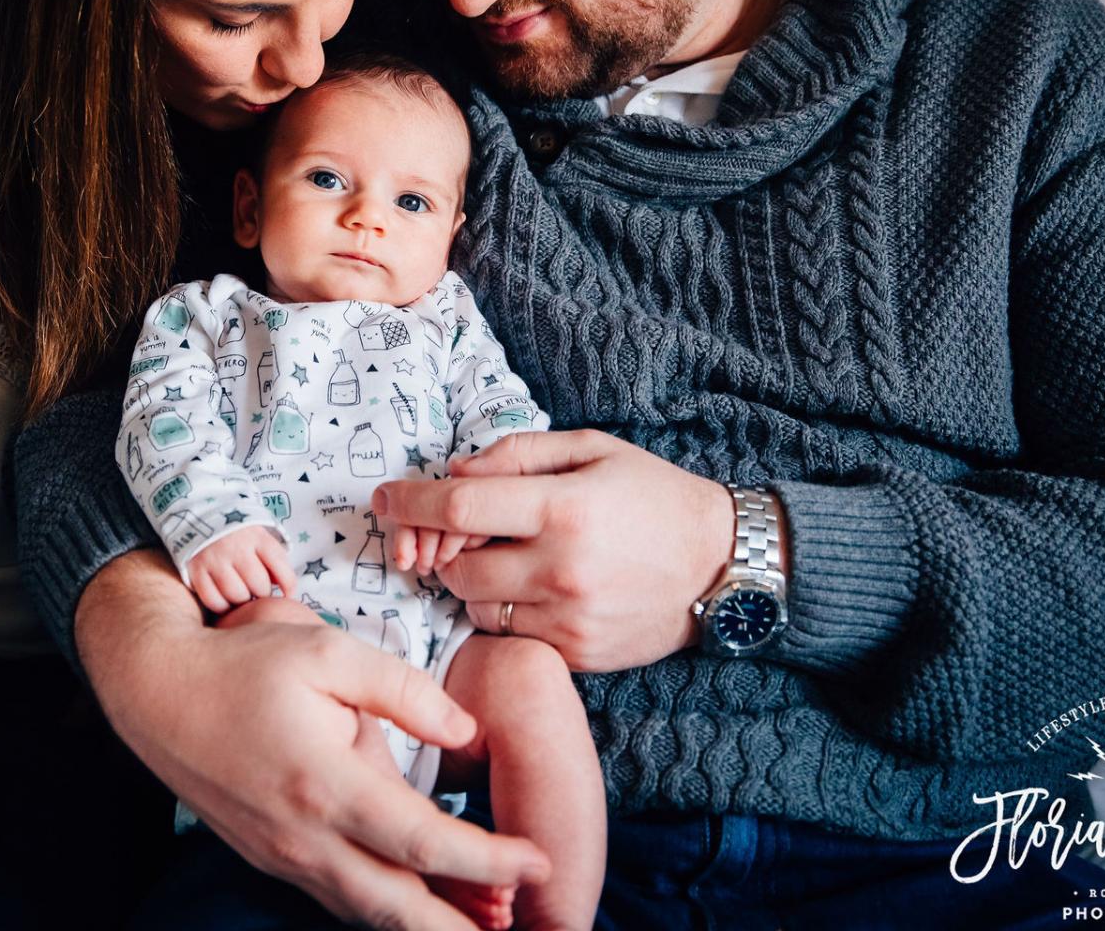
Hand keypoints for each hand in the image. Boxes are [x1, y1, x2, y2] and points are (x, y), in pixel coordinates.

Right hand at [77, 551, 550, 928]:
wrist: (156, 692)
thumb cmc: (244, 665)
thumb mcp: (328, 653)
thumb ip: (404, 691)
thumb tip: (466, 733)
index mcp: (327, 785)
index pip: (425, 844)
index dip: (489, 861)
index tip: (539, 862)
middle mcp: (305, 837)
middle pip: (399, 908)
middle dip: (463, 928)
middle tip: (522, 925)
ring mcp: (285, 856)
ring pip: (368, 912)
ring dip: (426, 925)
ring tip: (486, 925)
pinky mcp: (272, 857)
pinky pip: (339, 897)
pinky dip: (386, 910)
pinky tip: (420, 904)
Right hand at [184, 525, 296, 613]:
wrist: (200, 517)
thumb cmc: (238, 535)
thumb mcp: (260, 537)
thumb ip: (274, 560)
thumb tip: (285, 591)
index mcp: (257, 537)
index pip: (280, 566)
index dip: (289, 586)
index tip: (287, 595)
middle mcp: (236, 547)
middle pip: (259, 586)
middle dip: (261, 593)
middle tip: (256, 591)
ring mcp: (215, 559)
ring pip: (237, 596)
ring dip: (242, 600)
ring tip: (241, 594)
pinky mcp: (196, 570)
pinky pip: (213, 601)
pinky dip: (222, 606)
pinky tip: (224, 598)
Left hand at [373, 429, 730, 671]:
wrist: (720, 564)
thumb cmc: (652, 495)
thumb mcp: (591, 449)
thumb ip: (516, 455)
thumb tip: (453, 474)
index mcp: (563, 508)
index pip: (458, 507)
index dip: (410, 502)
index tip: (384, 498)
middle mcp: (561, 569)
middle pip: (454, 567)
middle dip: (444, 548)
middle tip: (463, 531)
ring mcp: (568, 619)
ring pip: (476, 605)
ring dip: (473, 581)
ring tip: (511, 556)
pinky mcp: (577, 654)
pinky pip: (509, 634)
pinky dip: (505, 610)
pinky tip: (534, 588)